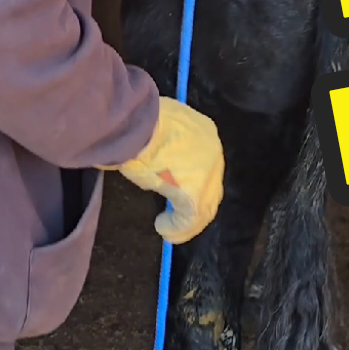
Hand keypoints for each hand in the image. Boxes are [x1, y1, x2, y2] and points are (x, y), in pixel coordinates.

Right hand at [95, 97, 223, 242]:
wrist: (135, 125)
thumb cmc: (139, 122)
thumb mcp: (160, 126)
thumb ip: (167, 141)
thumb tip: (159, 157)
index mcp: (206, 131)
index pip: (207, 162)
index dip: (194, 179)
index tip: (177, 189)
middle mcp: (213, 152)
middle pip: (211, 185)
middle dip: (196, 202)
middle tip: (177, 214)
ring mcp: (207, 175)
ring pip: (204, 205)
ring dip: (187, 220)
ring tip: (169, 227)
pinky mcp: (194, 195)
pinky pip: (190, 218)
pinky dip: (176, 227)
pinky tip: (163, 227)